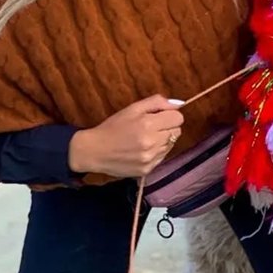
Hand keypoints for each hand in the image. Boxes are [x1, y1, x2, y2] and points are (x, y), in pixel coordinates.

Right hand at [70, 95, 184, 178]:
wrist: (94, 151)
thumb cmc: (112, 127)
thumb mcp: (132, 108)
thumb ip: (156, 102)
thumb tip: (178, 104)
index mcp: (147, 124)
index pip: (178, 118)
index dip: (169, 115)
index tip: (159, 117)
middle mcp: (152, 142)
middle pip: (177, 132)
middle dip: (167, 127)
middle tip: (150, 127)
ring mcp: (150, 158)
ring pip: (171, 145)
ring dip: (162, 140)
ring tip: (144, 139)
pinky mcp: (148, 169)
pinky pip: (162, 157)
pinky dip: (156, 152)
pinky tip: (141, 149)